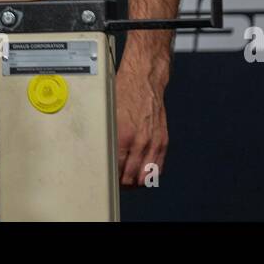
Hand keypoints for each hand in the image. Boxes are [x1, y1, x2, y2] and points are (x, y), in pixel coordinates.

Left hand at [115, 65, 167, 186]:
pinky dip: (151, 174)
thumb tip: (101, 152)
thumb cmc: (125, 91)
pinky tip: (144, 174)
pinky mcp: (162, 139)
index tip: (108, 179)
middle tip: (117, 184)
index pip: (117, 168)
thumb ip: (107, 135)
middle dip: (123, 183)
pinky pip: (158, 166)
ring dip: (137, 181)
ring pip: (146, 175)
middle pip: (131, 176)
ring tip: (130, 182)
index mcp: (123, 135)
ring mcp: (153, 141)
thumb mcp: (108, 114)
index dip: (112, 178)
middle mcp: (139, 140)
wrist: (145, 79)